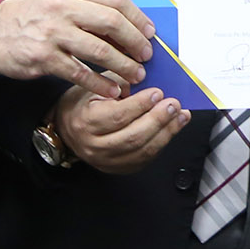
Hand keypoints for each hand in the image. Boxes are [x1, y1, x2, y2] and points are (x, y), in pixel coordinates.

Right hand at [0, 0, 154, 97]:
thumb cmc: (35, 14)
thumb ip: (92, 4)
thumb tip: (133, 23)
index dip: (138, 17)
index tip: (150, 33)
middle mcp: (61, 6)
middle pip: (111, 22)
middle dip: (135, 41)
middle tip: (146, 56)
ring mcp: (51, 32)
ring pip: (99, 50)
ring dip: (123, 65)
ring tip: (135, 74)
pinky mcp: (43, 58)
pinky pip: (80, 72)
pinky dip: (100, 83)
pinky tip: (112, 90)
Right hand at [54, 84, 189, 174]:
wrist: (69, 128)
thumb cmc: (85, 103)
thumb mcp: (97, 86)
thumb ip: (122, 83)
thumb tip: (151, 80)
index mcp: (86, 121)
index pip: (118, 116)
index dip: (141, 105)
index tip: (158, 92)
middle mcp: (95, 145)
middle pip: (133, 136)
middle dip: (158, 119)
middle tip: (174, 104)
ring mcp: (107, 160)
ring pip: (142, 150)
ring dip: (166, 132)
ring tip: (180, 115)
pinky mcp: (119, 168)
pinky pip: (145, 158)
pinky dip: (163, 142)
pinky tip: (173, 128)